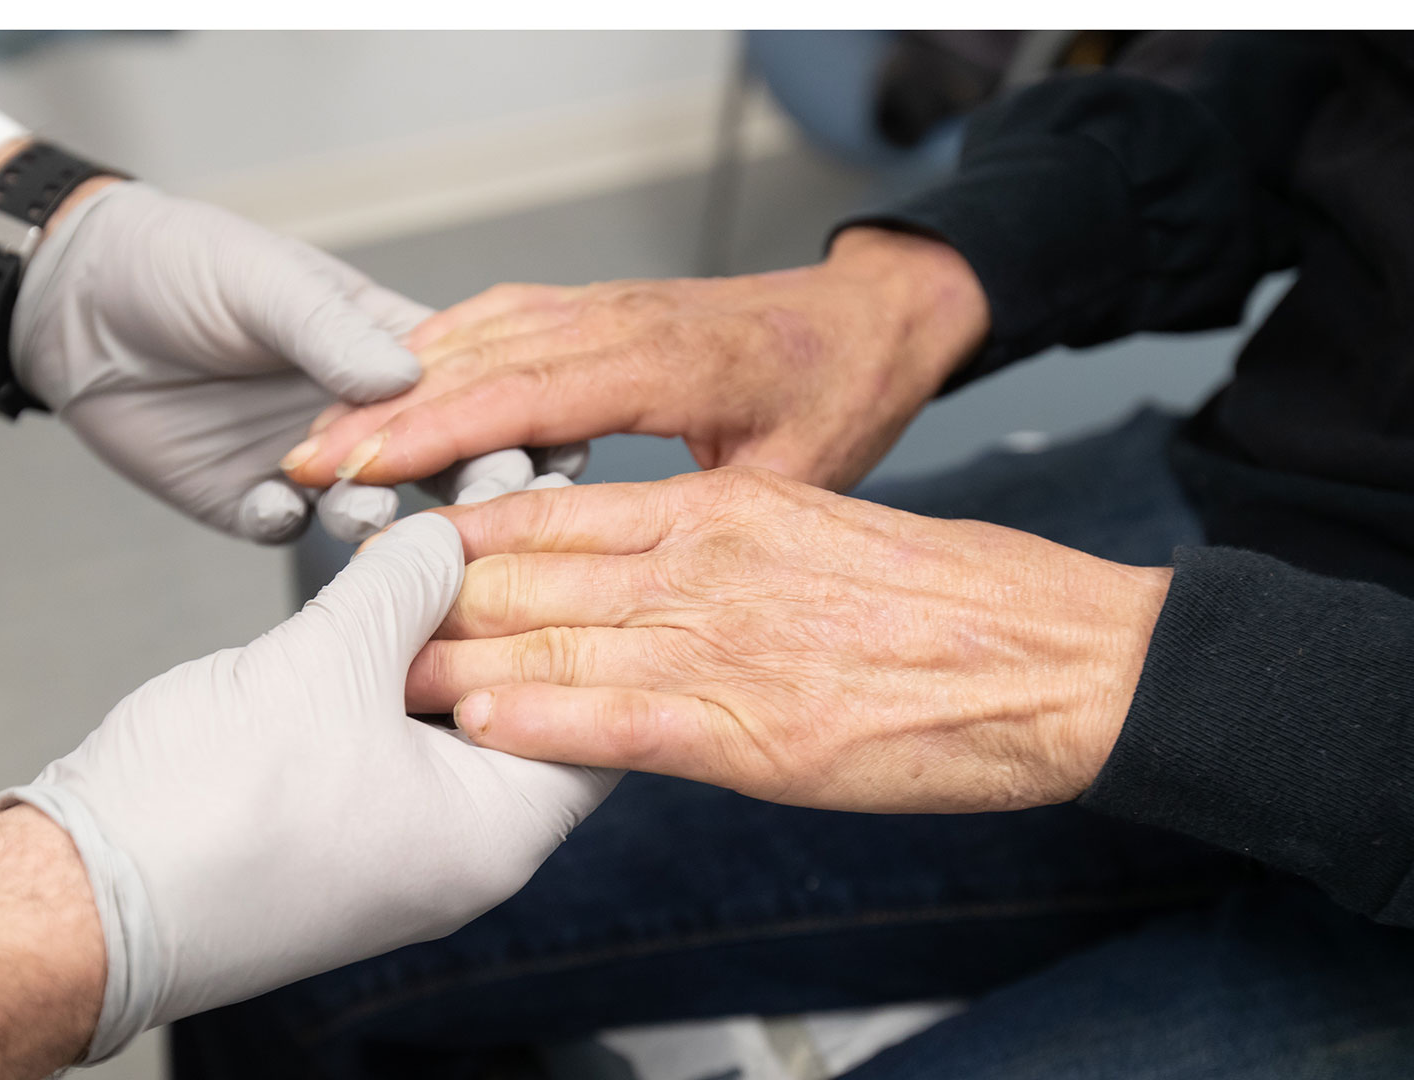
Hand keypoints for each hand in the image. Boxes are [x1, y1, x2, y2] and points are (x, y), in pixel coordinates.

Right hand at [0, 514, 617, 1061]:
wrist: (81, 900)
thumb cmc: (214, 808)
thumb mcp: (331, 660)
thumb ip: (405, 584)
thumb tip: (448, 538)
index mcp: (496, 834)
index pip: (598, 722)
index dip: (586, 623)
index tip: (564, 543)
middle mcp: (460, 854)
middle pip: (521, 713)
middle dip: (505, 614)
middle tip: (492, 522)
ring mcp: (393, 849)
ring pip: (444, 724)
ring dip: (433, 639)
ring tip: (426, 546)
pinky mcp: (331, 835)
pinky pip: (386, 743)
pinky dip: (385, 676)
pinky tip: (366, 606)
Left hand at [9, 181, 540, 541]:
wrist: (73, 304)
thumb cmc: (177, 264)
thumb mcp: (260, 281)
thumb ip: (329, 333)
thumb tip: (406, 382)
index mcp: (387, 347)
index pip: (475, 390)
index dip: (513, 421)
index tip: (546, 450)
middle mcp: (363, 414)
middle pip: (445, 465)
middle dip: (465, 491)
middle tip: (470, 508)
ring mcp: (310, 464)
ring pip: (372, 512)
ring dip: (373, 516)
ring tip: (359, 508)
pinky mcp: (250, 500)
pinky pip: (286, 532)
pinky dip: (284, 524)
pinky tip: (267, 503)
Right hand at [280, 228, 988, 496]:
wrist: (872, 316)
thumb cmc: (841, 396)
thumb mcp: (791, 475)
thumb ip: (699, 514)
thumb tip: (618, 580)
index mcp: (669, 363)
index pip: (528, 392)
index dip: (437, 429)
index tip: (363, 464)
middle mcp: (626, 321)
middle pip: (483, 358)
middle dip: (386, 409)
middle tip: (304, 462)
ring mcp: (609, 305)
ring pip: (482, 330)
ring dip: (400, 380)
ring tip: (327, 434)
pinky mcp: (601, 306)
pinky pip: (505, 316)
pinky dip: (441, 347)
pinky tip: (395, 383)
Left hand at [406, 468, 1169, 813]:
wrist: (1058, 657)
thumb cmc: (948, 598)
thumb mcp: (817, 530)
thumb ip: (718, 543)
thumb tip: (639, 562)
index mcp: (720, 509)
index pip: (552, 507)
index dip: (461, 526)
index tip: (398, 541)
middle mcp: (704, 563)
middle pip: (528, 572)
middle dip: (432, 597)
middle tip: (355, 615)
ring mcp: (723, 644)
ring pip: (552, 644)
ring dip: (455, 663)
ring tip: (381, 677)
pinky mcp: (754, 731)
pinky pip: (619, 722)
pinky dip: (540, 724)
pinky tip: (478, 726)